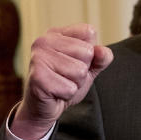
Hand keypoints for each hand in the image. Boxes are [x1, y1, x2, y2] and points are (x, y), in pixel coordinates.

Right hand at [11, 23, 112, 139]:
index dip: (89, 52)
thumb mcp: (88, 67)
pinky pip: (70, 88)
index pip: (89, 32)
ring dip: (75, 84)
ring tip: (60, 84)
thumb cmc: (64, 82)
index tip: (73, 61)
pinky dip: (66, 95)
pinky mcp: (37, 77)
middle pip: (87, 52)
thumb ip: (100, 58)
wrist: (44, 107)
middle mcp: (44, 41)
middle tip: (66, 76)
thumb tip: (103, 52)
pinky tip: (54, 93)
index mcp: (56, 33)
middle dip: (82, 71)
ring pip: (79, 71)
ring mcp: (38, 58)